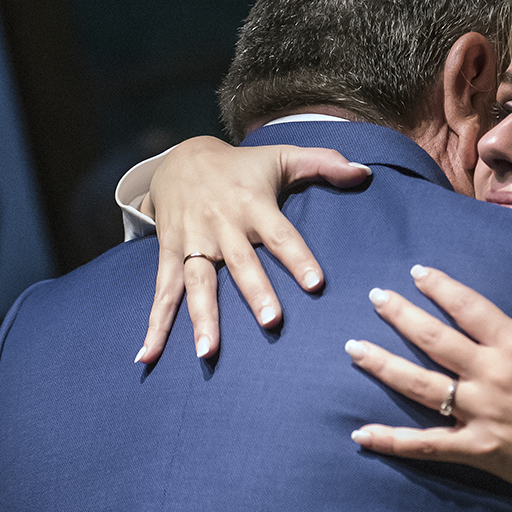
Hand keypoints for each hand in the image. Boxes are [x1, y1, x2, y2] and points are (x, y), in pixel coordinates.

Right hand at [138, 137, 370, 364]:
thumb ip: (324, 163)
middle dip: (255, 292)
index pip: (281, 234)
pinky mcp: (169, 252)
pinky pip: (161, 291)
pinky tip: (147, 355)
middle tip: (272, 322)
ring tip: (208, 352)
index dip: (298, 257)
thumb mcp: (282, 156)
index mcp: (253, 204)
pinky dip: (155, 324)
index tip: (315, 284)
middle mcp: (222, 225)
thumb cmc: (242, 166)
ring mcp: (193, 241)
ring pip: (198, 281)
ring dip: (202, 317)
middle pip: (241, 262)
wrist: (180, 157)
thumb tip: (364, 172)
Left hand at [345, 266, 511, 502]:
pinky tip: (361, 433)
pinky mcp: (479, 451)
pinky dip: (392, 441)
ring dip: (383, 365)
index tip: (417, 272)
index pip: (467, 307)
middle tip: (375, 297)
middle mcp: (491, 377)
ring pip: (420, 386)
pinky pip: (427, 445)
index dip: (439, 287)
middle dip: (400, 315)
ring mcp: (480, 416)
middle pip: (433, 340)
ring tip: (353, 349)